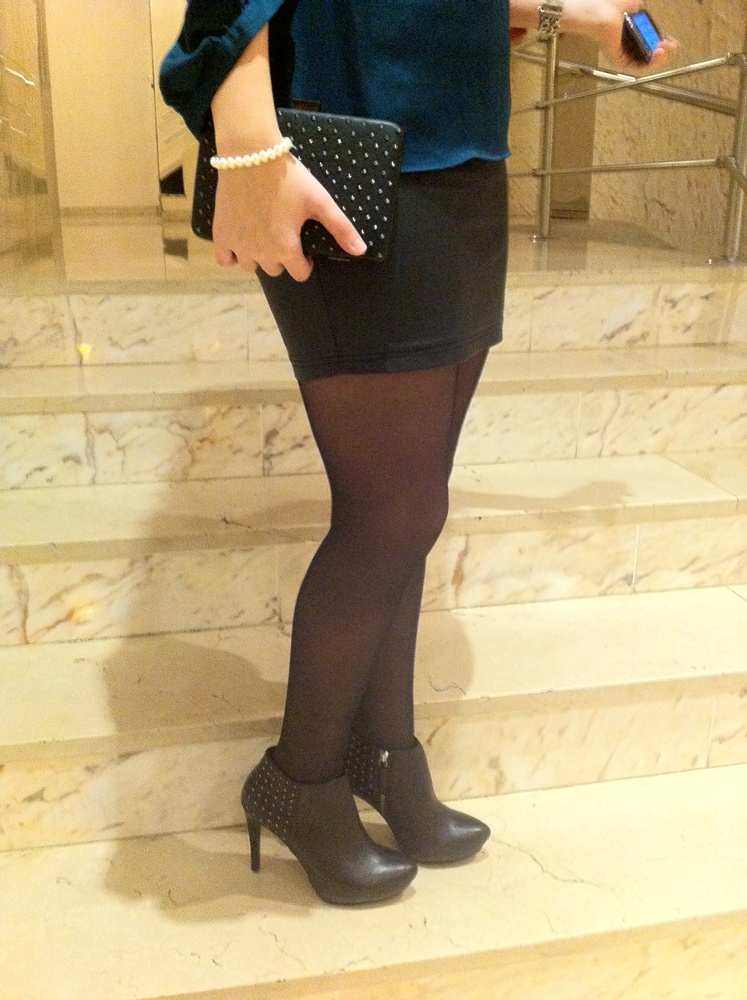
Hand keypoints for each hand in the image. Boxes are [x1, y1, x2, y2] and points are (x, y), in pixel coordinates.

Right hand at [212, 155, 366, 279]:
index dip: (305, 263)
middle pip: (275, 270)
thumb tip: (361, 252)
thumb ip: (341, 228)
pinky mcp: (221, 234)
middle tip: (283, 234)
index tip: (304, 248)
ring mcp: (239, 244)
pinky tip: (241, 241)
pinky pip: (224, 260)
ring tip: (263, 235)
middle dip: (282, 257)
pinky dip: (232, 255)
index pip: (300, 274)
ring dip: (258, 256)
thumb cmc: (289, 177)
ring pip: (251, 266)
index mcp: (286, 247)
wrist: (251, 153)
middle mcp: (261, 252)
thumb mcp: (319, 201)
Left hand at [567, 0, 676, 70]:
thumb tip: (646, 10)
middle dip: (664, 51)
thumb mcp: (635, 3)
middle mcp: (627, 43)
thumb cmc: (614, 4)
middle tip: (672, 47)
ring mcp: (623, 53)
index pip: (650, 40)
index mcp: (631, 30)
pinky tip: (658, 54)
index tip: (672, 41)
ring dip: (658, 58)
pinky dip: (649, 63)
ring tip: (665, 50)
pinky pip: (636, 67)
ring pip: (644, 62)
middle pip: (649, 53)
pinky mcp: (619, 60)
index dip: (663, 41)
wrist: (602, 12)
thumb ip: (642, 9)